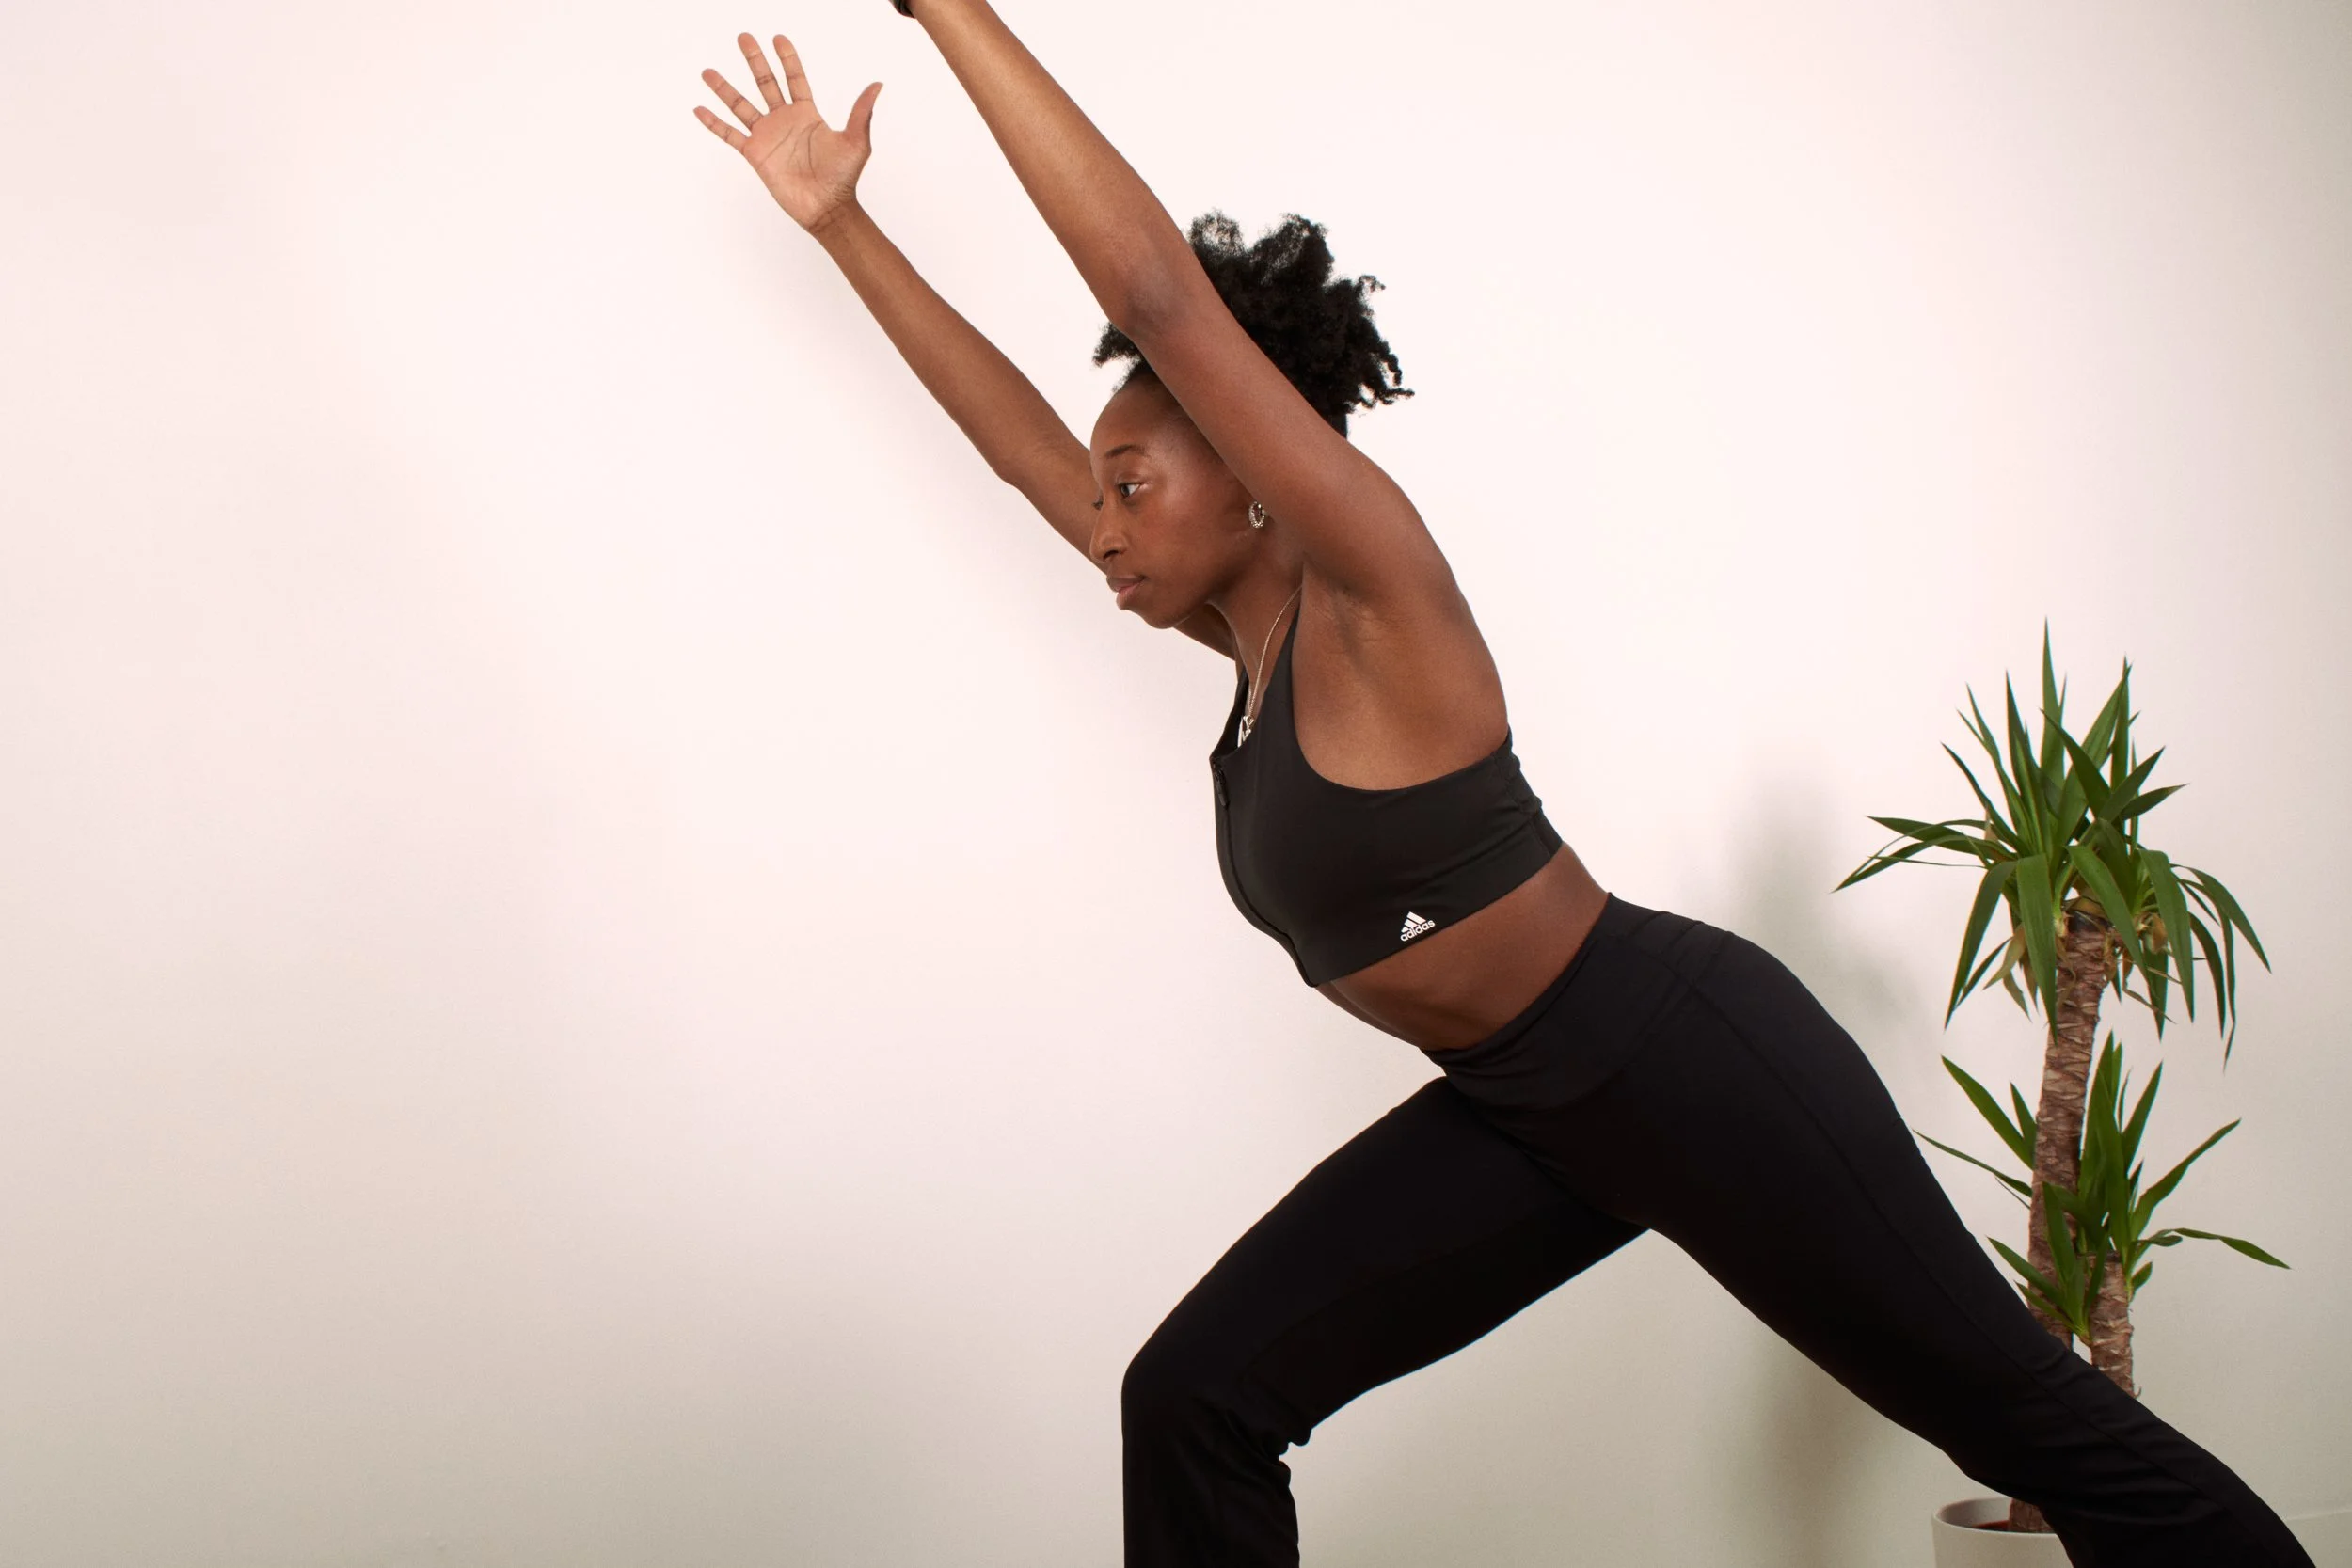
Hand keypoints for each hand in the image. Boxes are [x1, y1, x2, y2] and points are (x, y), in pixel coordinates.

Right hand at [695, 32, 882, 233]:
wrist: (826, 208)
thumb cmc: (844, 178)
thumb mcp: (856, 142)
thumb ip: (861, 112)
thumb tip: (877, 85)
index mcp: (807, 114)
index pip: (794, 79)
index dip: (787, 59)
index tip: (778, 38)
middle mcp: (784, 121)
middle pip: (765, 83)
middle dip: (754, 60)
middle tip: (743, 37)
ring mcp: (768, 136)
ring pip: (741, 105)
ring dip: (724, 88)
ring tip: (707, 71)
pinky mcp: (755, 154)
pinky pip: (730, 135)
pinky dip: (714, 123)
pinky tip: (699, 109)